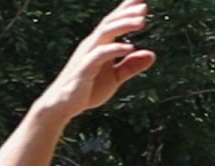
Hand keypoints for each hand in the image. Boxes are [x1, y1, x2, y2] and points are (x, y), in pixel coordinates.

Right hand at [35, 1, 155, 120]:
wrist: (62, 105)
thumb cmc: (87, 90)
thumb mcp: (114, 78)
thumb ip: (131, 66)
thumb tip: (151, 54)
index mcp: (99, 44)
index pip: (113, 22)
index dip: (126, 9)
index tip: (142, 0)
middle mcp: (92, 45)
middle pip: (110, 23)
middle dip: (127, 13)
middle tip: (145, 8)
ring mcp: (86, 56)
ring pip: (105, 33)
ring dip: (123, 25)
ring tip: (141, 22)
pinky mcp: (83, 70)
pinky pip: (100, 55)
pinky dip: (115, 49)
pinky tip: (130, 47)